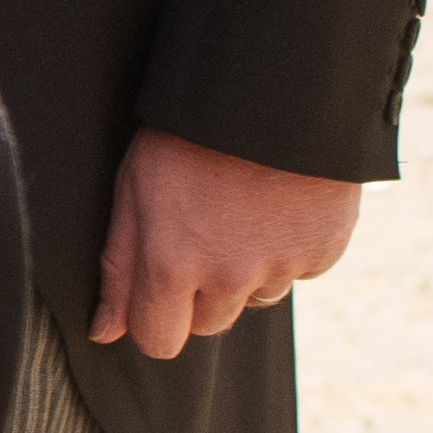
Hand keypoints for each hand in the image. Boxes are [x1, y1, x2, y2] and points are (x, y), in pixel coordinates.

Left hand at [92, 129, 358, 353]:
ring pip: (255, 297)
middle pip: (209, 323)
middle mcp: (230, 277)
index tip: (158, 294)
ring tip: (241, 210)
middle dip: (200, 293)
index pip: (160, 341)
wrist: (273, 91)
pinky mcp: (325, 251)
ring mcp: (283, 266)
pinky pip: (299, 271)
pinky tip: (279, 203)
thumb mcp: (134, 189)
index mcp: (174, 264)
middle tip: (201, 232)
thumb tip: (107, 332)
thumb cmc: (187, 136)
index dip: (156, 319)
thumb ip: (120, 268)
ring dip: (247, 272)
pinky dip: (288, 248)